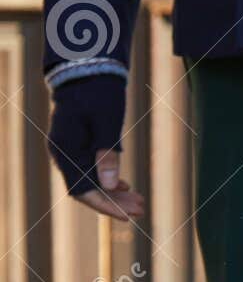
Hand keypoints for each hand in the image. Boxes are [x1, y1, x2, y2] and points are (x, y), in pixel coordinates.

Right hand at [47, 75, 144, 221]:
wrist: (87, 65)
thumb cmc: (97, 91)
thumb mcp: (107, 122)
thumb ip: (108, 154)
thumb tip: (111, 186)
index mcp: (65, 149)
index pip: (81, 191)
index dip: (104, 206)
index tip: (126, 216)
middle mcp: (63, 153)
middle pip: (88, 189)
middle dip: (115, 202)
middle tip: (141, 209)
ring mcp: (69, 149)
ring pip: (92, 181)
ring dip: (115, 193)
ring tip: (139, 201)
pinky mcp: (78, 144)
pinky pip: (91, 169)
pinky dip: (109, 179)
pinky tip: (125, 185)